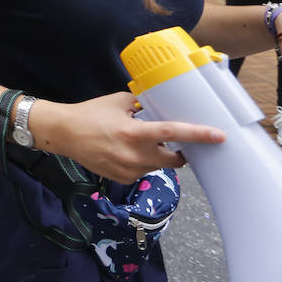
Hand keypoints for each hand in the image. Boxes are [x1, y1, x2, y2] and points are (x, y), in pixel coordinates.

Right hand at [45, 92, 224, 184]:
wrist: (63, 133)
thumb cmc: (90, 114)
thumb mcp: (118, 102)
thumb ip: (141, 104)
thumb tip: (161, 104)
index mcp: (134, 133)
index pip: (173, 134)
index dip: (198, 135)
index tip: (218, 136)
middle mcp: (133, 155)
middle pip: (174, 160)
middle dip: (179, 153)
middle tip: (176, 144)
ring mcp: (128, 170)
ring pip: (157, 166)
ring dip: (156, 156)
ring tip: (136, 143)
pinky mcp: (122, 179)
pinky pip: (142, 172)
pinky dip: (141, 163)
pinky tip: (124, 152)